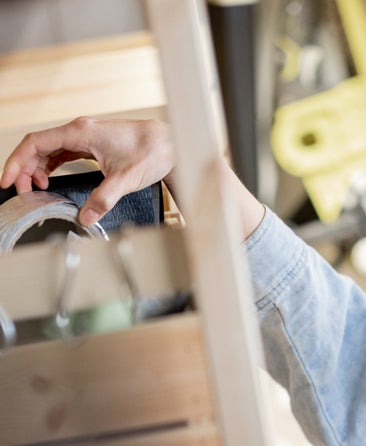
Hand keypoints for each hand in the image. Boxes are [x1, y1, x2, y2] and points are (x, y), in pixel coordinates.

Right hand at [0, 117, 174, 224]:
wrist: (170, 144)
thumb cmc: (152, 152)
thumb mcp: (127, 179)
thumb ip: (105, 198)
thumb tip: (86, 217)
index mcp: (80, 132)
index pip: (35, 143)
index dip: (17, 162)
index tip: (8, 181)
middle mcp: (79, 130)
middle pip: (38, 147)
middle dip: (24, 169)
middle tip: (23, 193)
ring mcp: (85, 136)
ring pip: (49, 149)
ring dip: (38, 168)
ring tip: (37, 188)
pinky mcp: (93, 144)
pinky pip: (63, 152)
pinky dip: (52, 165)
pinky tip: (50, 178)